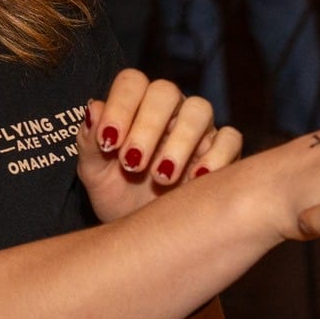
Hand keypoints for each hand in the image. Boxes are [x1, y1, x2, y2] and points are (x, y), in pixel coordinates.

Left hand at [81, 71, 241, 220]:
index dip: (120, 106)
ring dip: (179, 141)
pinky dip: (214, 156)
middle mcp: (170, 110)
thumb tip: (93, 109)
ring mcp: (199, 129)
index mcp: (135, 106)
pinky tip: (195, 181)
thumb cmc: (118, 197)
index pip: (132, 82)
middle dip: (147, 126)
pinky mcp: (224, 152)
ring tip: (161, 177)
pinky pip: (229, 138)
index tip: (107, 142)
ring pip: (200, 109)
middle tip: (132, 163)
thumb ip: (90, 142)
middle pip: (165, 91)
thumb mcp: (95, 175)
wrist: (145, 235)